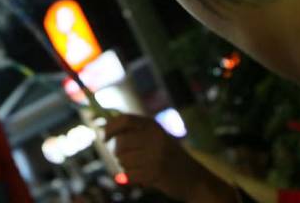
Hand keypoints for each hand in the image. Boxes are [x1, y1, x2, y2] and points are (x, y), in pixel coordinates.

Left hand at [104, 114, 222, 201]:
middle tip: (131, 161)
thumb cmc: (170, 159)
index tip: (104, 136)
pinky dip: (131, 179)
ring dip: (127, 168)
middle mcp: (155, 137)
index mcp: (154, 126)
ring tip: (143, 169)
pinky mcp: (155, 172)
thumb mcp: (157, 139)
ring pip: (123, 161)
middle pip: (120, 143)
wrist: (196, 179)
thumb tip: (105, 128)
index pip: (125, 120)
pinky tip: (144, 180)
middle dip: (120, 155)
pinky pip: (129, 175)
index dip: (110, 127)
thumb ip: (135, 133)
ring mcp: (156, 155)